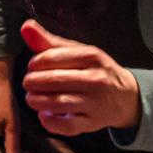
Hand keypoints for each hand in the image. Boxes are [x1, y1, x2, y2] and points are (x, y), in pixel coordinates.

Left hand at [18, 19, 140, 136]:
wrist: (125, 96)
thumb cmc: (96, 71)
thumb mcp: (78, 52)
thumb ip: (50, 42)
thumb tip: (26, 26)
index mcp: (91, 57)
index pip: (51, 57)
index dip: (34, 63)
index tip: (32, 67)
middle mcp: (95, 79)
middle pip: (52, 80)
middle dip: (32, 82)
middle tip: (29, 83)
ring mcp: (95, 103)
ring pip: (57, 103)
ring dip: (36, 101)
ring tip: (32, 98)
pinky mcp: (92, 123)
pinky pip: (66, 126)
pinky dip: (50, 122)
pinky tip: (45, 115)